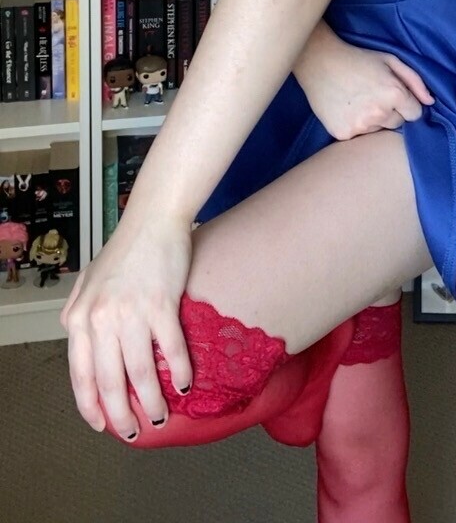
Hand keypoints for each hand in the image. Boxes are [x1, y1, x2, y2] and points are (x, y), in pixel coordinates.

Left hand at [61, 213, 192, 438]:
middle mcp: (101, 320)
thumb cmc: (124, 249)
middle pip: (110, 382)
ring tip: (161, 416)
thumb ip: (76, 309)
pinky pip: (171, 350)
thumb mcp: (88, 279)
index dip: (91, 406)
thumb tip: (73, 335)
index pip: (80, 375)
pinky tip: (184, 384)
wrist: (153, 221)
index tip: (102, 425)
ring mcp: (131, 314)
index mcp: (80, 317)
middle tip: (134, 431)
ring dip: (152, 402)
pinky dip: (179, 372)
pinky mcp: (161, 306)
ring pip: (140, 374)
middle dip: (122, 415)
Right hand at [295, 30, 434, 140]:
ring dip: (374, 120)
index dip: (407, 105)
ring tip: (360, 102)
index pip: (415, 114)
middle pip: (397, 124)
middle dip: (391, 113)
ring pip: (378, 131)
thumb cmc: (358, 59)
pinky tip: (348, 110)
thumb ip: (415, 81)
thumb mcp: (390, 60)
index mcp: (394, 94)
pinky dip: (357, 126)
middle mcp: (379, 113)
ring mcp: (360, 126)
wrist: (320, 62)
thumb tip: (430, 102)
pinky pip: (360, 136)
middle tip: (374, 97)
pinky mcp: (344, 134)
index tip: (395, 96)